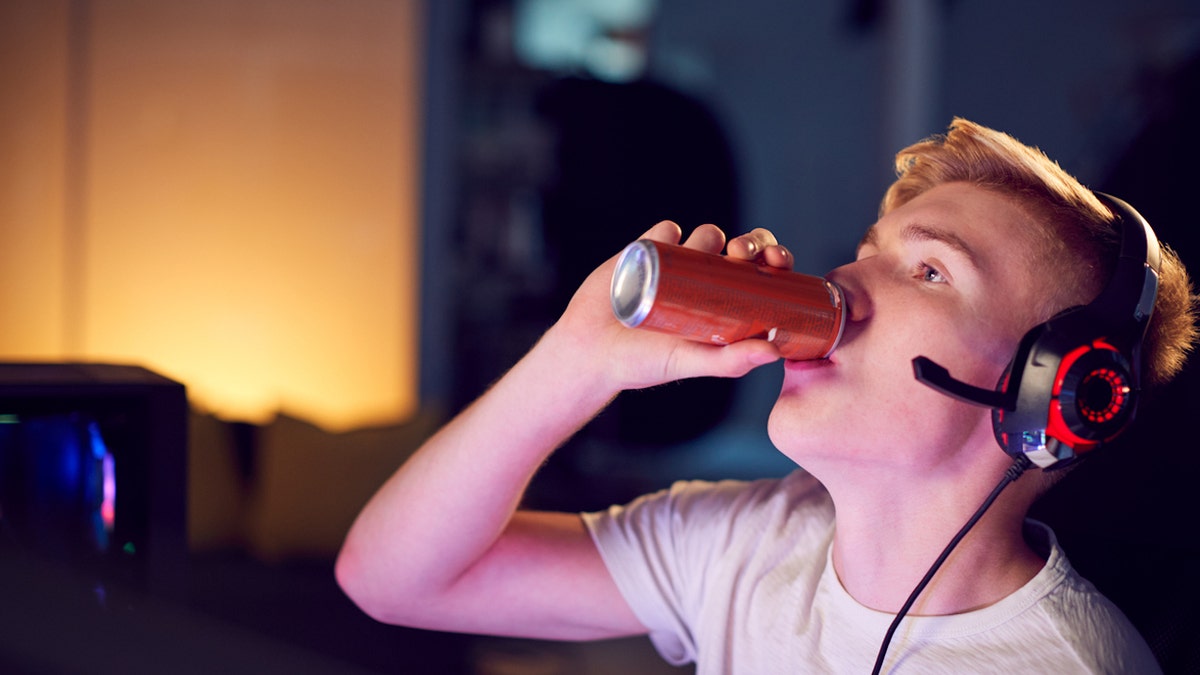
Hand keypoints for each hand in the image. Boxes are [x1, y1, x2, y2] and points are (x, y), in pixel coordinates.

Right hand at [548, 222, 793, 394]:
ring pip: (707, 236)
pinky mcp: (646, 250)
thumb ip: (729, 362)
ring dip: (712, 235)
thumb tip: (774, 352)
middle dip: (749, 243)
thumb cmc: (641, 365)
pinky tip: (670, 241)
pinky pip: (666, 230)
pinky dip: (671, 230)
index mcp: (727, 306)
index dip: (775, 262)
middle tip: (740, 255)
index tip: (775, 262)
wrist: (588, 351)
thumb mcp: (689, 362)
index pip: (764, 276)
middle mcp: (707, 282)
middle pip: (742, 250)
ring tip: (704, 251)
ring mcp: (677, 264)